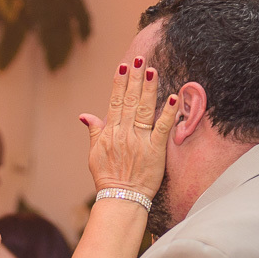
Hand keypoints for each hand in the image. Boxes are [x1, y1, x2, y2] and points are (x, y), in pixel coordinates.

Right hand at [80, 59, 178, 196]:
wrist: (121, 199)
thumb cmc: (107, 178)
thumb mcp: (95, 154)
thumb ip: (94, 132)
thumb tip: (85, 116)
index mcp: (110, 132)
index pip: (115, 101)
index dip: (119, 83)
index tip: (123, 66)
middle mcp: (124, 133)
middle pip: (130, 100)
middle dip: (135, 78)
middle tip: (140, 58)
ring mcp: (140, 140)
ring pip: (144, 108)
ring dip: (149, 88)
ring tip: (153, 70)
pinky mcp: (155, 150)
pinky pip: (163, 127)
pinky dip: (168, 112)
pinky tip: (173, 96)